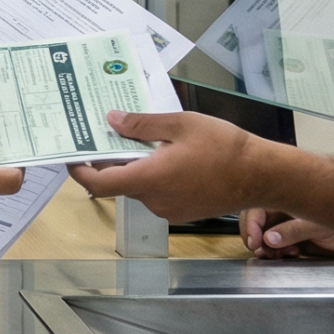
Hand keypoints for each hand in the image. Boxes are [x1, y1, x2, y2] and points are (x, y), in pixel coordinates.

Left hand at [69, 111, 277, 223]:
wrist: (261, 175)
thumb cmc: (225, 147)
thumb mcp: (181, 124)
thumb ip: (142, 124)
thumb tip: (112, 121)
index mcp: (149, 179)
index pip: (98, 184)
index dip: (79, 172)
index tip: (72, 157)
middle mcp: (154, 200)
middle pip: (119, 183)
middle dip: (114, 161)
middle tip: (113, 133)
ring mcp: (169, 210)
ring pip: (140, 187)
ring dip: (137, 167)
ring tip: (148, 139)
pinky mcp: (182, 212)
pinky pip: (158, 193)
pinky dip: (155, 176)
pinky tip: (169, 156)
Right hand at [240, 207, 333, 259]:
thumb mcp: (321, 225)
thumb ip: (294, 230)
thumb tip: (269, 237)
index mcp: (291, 197)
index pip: (259, 205)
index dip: (252, 223)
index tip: (254, 240)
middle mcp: (288, 210)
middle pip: (259, 220)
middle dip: (256, 236)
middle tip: (260, 250)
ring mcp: (291, 226)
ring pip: (266, 235)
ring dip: (266, 246)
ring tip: (277, 254)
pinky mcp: (295, 241)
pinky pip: (277, 246)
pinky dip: (277, 252)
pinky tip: (288, 254)